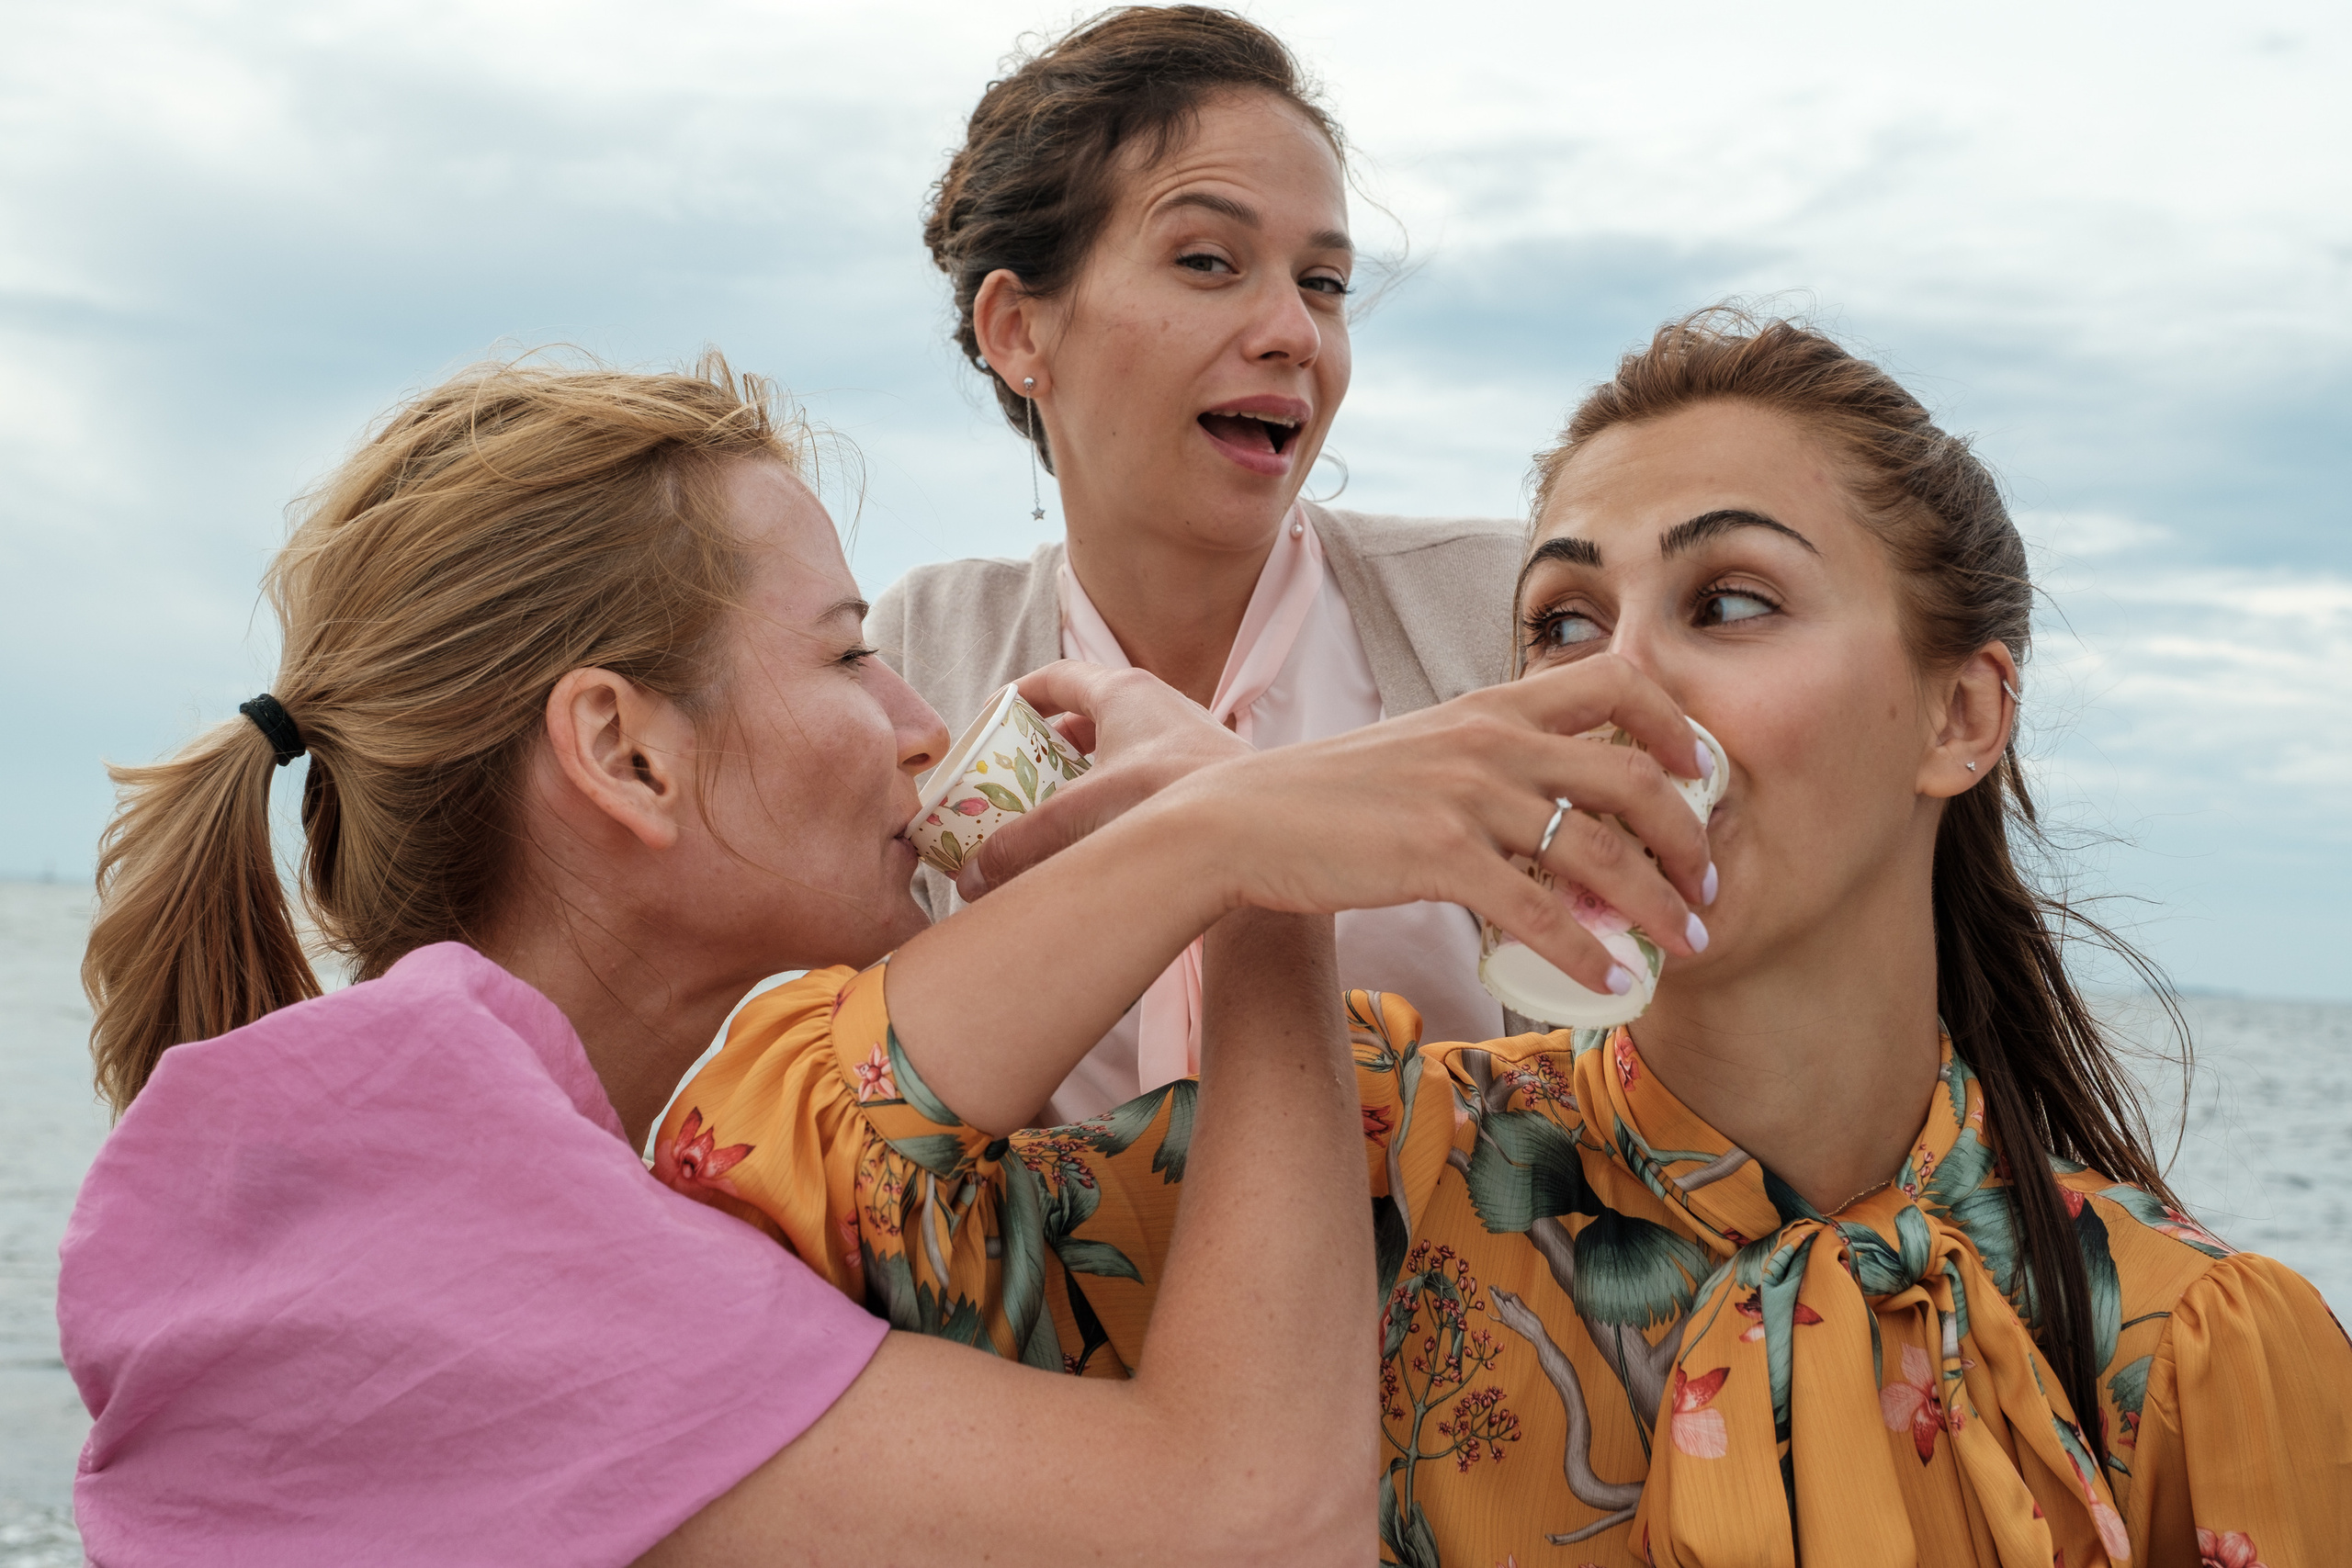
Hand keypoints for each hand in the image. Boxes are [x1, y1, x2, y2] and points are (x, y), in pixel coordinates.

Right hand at [954, 661, 1249, 900]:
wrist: (1261, 828)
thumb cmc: (1174, 802)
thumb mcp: (1083, 816)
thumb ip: (1023, 843)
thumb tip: (971, 879)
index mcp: (1123, 693)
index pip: (1057, 678)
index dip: (1018, 697)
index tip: (991, 723)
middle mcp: (1156, 707)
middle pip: (1085, 717)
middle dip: (1045, 748)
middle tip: (1014, 781)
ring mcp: (1184, 740)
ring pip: (1117, 750)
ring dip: (1082, 778)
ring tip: (1053, 815)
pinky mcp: (1202, 777)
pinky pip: (1143, 777)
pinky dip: (1116, 798)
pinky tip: (1104, 836)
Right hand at [1149, 655, 1715, 998]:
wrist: (1239, 820)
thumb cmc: (1327, 797)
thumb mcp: (1421, 750)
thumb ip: (1487, 762)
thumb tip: (1550, 810)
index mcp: (1491, 705)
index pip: (1619, 679)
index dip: (1678, 724)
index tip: (1701, 778)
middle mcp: (1491, 740)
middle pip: (1634, 775)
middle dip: (1691, 838)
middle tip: (1709, 886)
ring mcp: (1466, 796)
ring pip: (1602, 851)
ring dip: (1661, 907)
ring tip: (1689, 946)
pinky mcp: (1437, 856)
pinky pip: (1539, 911)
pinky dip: (1589, 954)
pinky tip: (1613, 985)